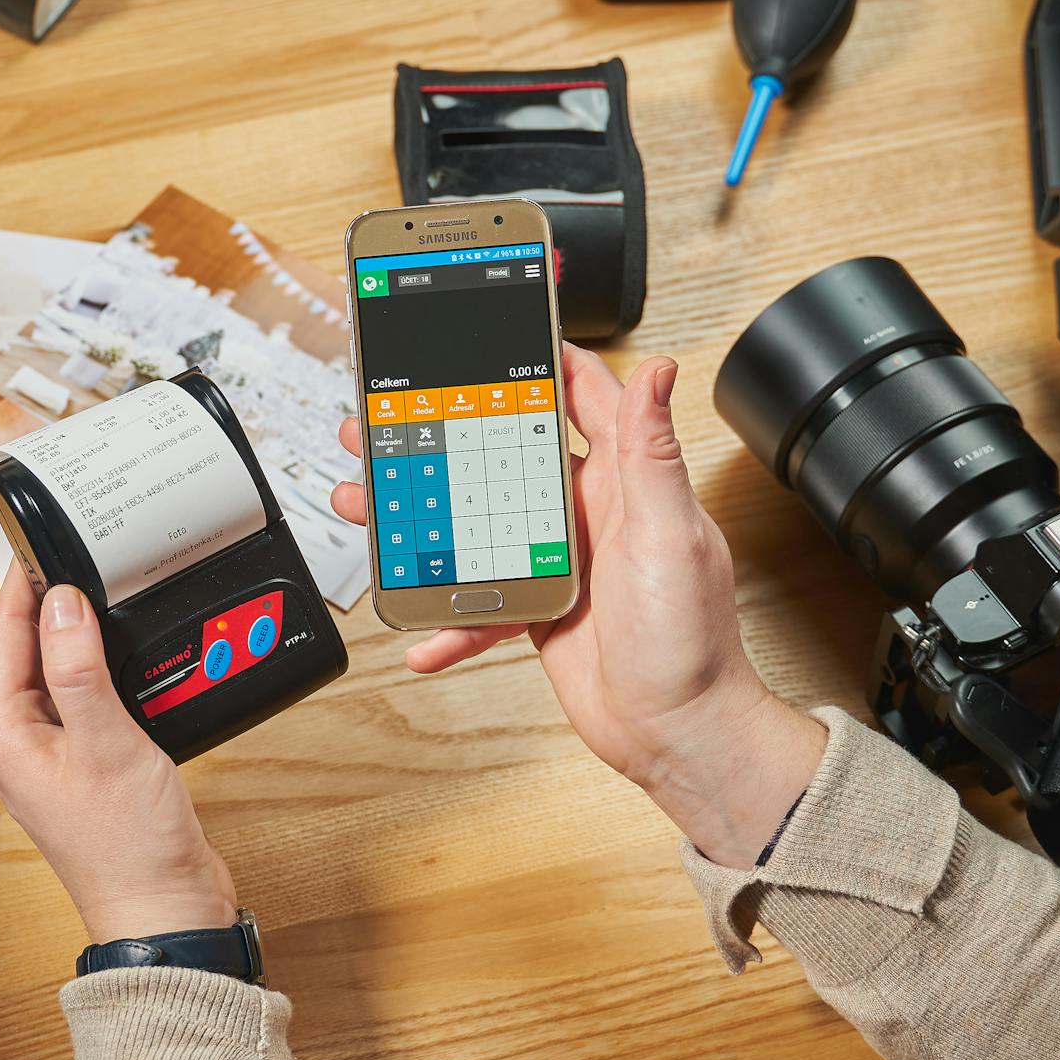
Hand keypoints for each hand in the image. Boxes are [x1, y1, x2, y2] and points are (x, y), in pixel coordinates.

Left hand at [0, 574, 238, 942]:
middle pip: (27, 650)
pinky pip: (89, 698)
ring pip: (60, 672)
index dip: (22, 585)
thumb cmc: (127, 847)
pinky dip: (105, 669)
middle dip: (51, 602)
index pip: (4, 637)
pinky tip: (129, 654)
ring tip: (103, 591)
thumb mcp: (104, 741)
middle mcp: (22, 744)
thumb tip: (60, 602)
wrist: (165, 908)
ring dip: (80, 635)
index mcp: (5, 736)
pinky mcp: (90, 763)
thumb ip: (78, 667)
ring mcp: (55, 755)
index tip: (39, 541)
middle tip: (75, 554)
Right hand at [333, 346, 826, 866]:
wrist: (679, 733)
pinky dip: (445, 616)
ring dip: (419, 516)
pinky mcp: (536, 607)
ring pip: (473, 523)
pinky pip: (477, 601)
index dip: (542, 356)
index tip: (497, 325)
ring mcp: (557, 559)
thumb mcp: (671, 535)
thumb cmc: (691, 642)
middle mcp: (587, 513)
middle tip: (386, 417)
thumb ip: (653, 453)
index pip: (582, 396)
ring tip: (367, 503)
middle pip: (501, 456)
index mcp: (624, 482)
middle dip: (442, 433)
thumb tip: (662, 369)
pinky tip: (420, 627)